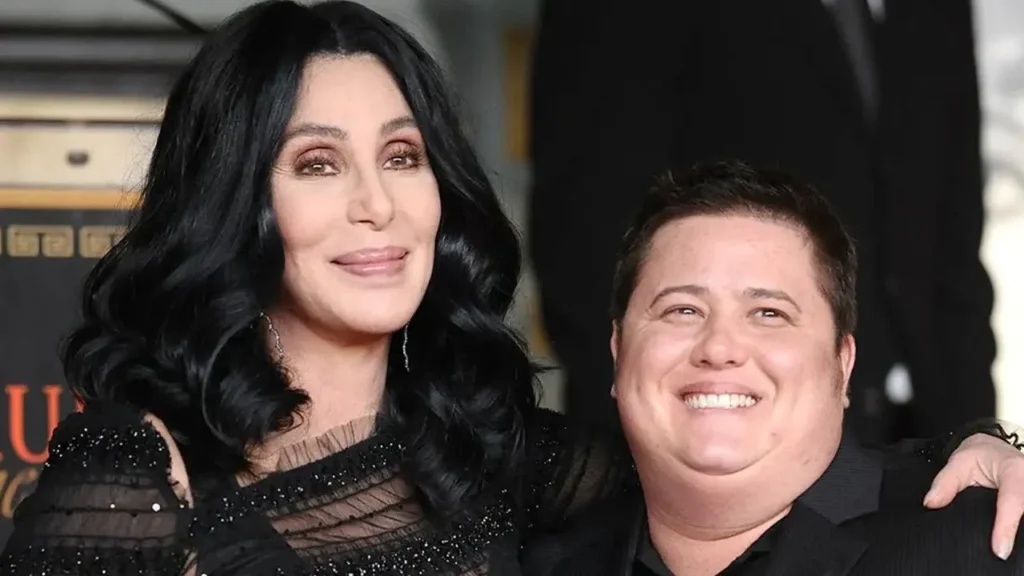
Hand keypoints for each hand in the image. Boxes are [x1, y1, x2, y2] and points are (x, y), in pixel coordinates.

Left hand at [924, 432, 1023, 559]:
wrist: (993, 448)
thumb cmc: (979, 455)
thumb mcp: (959, 462)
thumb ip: (945, 483)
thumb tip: (931, 503)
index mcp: (1014, 470)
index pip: (1013, 501)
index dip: (1006, 527)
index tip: (1000, 550)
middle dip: (1011, 531)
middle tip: (997, 551)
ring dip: (1016, 530)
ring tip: (1000, 545)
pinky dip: (1016, 527)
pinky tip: (1004, 537)